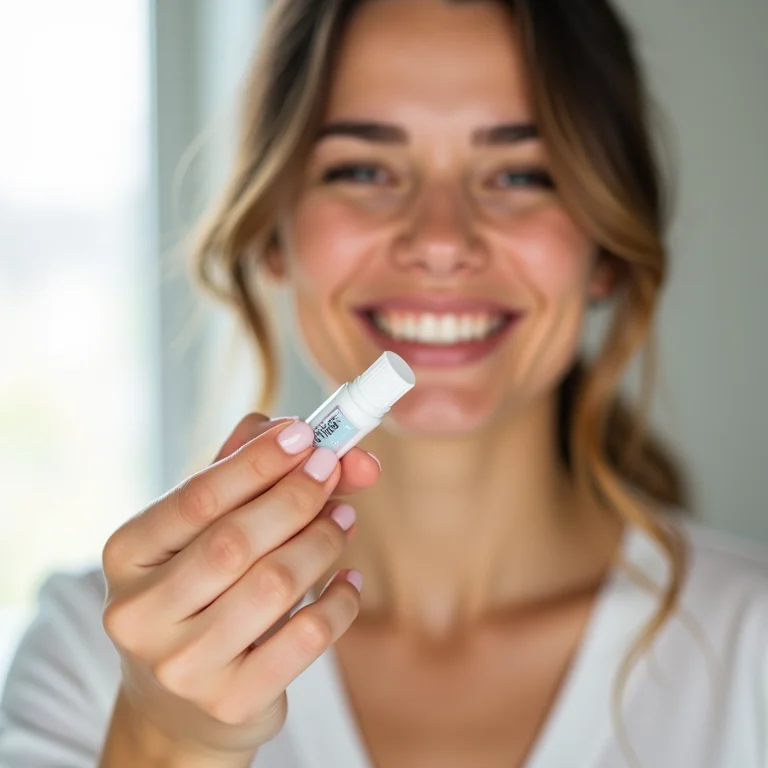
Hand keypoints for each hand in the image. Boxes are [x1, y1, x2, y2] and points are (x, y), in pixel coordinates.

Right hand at [101, 414, 378, 760]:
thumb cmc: (200, 589)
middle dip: (297, 496)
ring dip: (322, 541)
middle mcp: (140, 613)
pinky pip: (307, 637)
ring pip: (274, 585)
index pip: (196, 498)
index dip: (257, 462)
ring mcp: (182, 666)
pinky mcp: (230, 702)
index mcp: (126, 555)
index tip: (306, 435)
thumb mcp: (206, 528)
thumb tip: (326, 444)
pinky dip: (340, 600)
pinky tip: (348, 580)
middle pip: (235, 541)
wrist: (181, 699)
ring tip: (344, 518)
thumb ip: (252, 473)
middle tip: (335, 469)